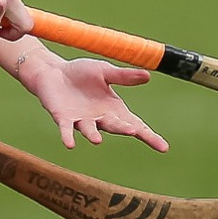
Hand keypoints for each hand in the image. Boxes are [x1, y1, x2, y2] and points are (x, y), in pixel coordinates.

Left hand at [25, 57, 167, 151]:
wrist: (53, 71)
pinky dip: (68, 137)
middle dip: (125, 129)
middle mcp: (100, 118)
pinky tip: (70, 144)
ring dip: (94, 135)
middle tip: (135, 131)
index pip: (136, 124)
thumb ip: (124, 76)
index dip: (149, 136)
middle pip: (116, 126)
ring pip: (90, 130)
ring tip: (97, 140)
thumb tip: (148, 75)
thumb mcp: (104, 71)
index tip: (163, 147)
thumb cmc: (81, 73)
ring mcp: (81, 120)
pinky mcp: (63, 118)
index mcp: (114, 109)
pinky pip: (66, 130)